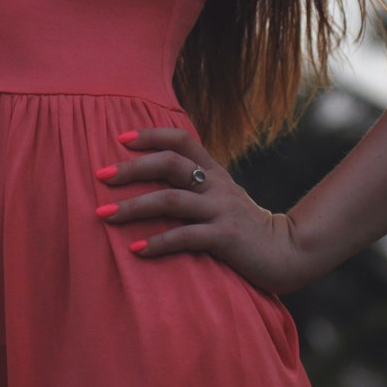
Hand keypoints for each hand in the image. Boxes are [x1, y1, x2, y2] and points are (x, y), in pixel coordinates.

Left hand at [93, 128, 309, 294]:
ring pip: (171, 200)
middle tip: (100, 176)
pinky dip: (158, 242)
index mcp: (213, 171)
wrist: (286, 252)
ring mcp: (221, 210)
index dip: (151, 134)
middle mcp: (216, 184)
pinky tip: (137, 249)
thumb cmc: (244, 224)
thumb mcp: (222, 195)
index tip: (120, 138)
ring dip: (134, 207)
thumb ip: (196, 182)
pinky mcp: (226, 238)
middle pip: (169, 163)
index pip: (181, 139)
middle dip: (132, 168)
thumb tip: (153, 173)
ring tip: (106, 215)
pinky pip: (185, 237)